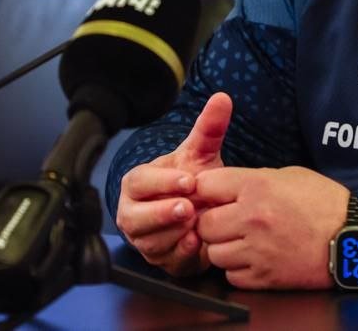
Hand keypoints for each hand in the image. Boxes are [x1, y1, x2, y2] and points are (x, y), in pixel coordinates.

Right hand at [114, 92, 232, 275]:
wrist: (202, 210)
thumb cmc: (192, 179)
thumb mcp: (201, 154)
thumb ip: (209, 129)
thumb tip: (222, 97)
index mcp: (139, 184)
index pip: (140, 182)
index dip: (162, 182)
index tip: (188, 180)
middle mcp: (134, 213)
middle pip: (135, 217)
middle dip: (161, 214)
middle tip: (187, 208)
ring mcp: (145, 239)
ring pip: (150, 242)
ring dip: (173, 234)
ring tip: (195, 224)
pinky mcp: (160, 260)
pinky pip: (165, 261)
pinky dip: (181, 253)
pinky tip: (197, 244)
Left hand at [194, 166, 350, 288]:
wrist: (353, 237)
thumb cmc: (326, 203)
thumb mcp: (291, 175)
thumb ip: (254, 179)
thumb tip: (226, 189)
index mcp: (257, 186)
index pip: (205, 185)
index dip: (207, 190)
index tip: (213, 195)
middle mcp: (251, 218)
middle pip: (204, 224)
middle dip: (213, 222)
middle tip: (229, 221)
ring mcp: (256, 250)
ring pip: (214, 252)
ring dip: (225, 247)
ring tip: (245, 241)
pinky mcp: (262, 277)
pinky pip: (230, 275)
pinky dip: (239, 268)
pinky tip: (256, 257)